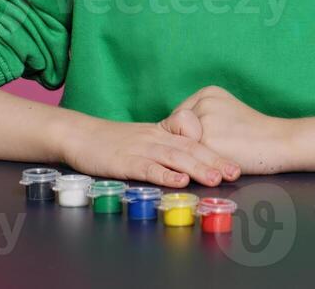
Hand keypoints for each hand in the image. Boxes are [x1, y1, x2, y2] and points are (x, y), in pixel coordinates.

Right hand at [56, 114, 240, 187]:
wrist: (79, 134)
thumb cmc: (110, 141)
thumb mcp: (142, 139)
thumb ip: (163, 149)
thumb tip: (187, 165)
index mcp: (161, 133)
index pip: (194, 140)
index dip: (216, 151)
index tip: (236, 162)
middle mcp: (155, 138)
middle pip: (191, 148)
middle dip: (215, 161)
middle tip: (236, 172)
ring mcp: (140, 149)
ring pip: (174, 157)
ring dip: (197, 168)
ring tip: (216, 178)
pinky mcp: (125, 161)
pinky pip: (148, 167)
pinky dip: (165, 174)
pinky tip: (179, 181)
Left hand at [161, 85, 298, 174]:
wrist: (281, 142)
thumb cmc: (256, 134)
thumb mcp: (227, 113)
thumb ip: (202, 118)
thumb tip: (175, 136)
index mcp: (207, 93)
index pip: (179, 117)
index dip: (183, 136)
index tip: (197, 146)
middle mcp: (202, 102)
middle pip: (174, 130)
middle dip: (183, 146)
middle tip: (204, 156)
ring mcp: (203, 120)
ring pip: (181, 146)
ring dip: (192, 157)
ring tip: (215, 162)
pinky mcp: (207, 140)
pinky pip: (190, 159)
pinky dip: (199, 167)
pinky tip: (216, 167)